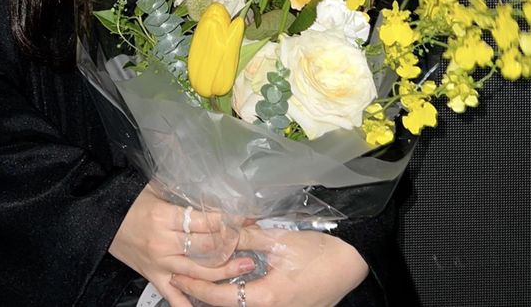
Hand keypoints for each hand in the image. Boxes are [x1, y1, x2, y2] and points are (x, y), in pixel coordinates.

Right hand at [109, 185, 255, 306]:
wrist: (100, 220)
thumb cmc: (128, 200)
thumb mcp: (153, 186)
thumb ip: (180, 186)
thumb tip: (207, 177)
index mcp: (164, 218)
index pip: (204, 222)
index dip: (228, 221)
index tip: (246, 218)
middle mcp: (164, 244)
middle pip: (206, 249)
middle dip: (232, 245)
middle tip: (253, 242)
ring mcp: (159, 264)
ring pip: (198, 273)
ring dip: (224, 271)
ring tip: (245, 267)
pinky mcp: (153, 277)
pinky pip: (174, 296)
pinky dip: (190, 302)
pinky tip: (209, 303)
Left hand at [171, 227, 368, 306]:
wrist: (353, 263)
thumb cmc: (319, 251)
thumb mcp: (280, 241)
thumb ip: (247, 239)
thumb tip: (221, 231)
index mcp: (268, 298)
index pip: (221, 297)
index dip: (196, 287)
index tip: (177, 276)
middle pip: (229, 305)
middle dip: (204, 292)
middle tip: (182, 275)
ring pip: (242, 305)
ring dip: (221, 292)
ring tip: (200, 276)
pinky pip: (256, 302)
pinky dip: (239, 292)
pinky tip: (231, 279)